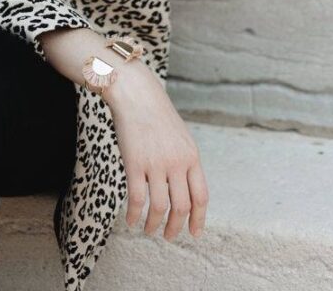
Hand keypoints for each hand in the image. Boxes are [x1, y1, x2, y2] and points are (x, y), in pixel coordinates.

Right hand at [103, 62, 208, 241]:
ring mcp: (156, 163)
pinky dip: (134, 215)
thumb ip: (185, 161)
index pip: (201, 196)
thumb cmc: (157, 115)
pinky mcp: (134, 163)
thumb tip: (185, 189)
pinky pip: (136, 198)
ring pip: (160, 207)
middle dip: (176, 227)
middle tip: (170, 237)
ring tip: (149, 231)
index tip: (195, 233)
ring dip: (155, 225)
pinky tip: (131, 221)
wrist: (137, 94)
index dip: (199, 219)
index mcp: (191, 156)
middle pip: (182, 206)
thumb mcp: (180, 137)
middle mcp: (177, 162)